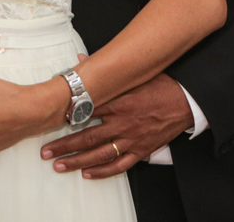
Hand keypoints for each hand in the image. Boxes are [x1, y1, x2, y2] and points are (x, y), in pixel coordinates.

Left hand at [40, 73, 192, 178]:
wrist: (186, 102)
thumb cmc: (161, 86)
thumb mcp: (135, 75)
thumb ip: (107, 71)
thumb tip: (82, 59)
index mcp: (119, 102)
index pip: (87, 112)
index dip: (67, 118)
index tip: (51, 122)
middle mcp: (123, 123)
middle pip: (87, 137)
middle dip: (64, 145)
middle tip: (46, 152)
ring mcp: (131, 138)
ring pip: (99, 154)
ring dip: (78, 161)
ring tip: (60, 164)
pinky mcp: (140, 150)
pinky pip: (119, 164)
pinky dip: (103, 171)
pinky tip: (88, 174)